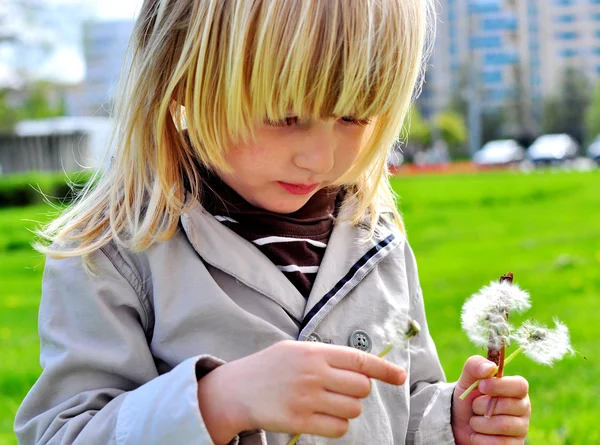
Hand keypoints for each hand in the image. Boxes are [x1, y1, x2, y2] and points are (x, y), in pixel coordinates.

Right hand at [197, 340, 405, 443]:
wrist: (236, 389)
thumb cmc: (269, 367)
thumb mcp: (295, 349)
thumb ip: (326, 355)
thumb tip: (363, 368)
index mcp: (314, 352)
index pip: (360, 360)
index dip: (385, 369)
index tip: (401, 377)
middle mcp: (314, 374)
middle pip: (362, 388)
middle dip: (358, 392)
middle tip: (341, 390)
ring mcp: (307, 398)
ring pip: (352, 410)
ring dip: (347, 409)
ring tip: (327, 403)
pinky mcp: (300, 422)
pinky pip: (338, 428)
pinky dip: (337, 426)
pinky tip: (323, 418)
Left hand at [452, 356, 530, 444]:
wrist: (457, 423)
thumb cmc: (467, 397)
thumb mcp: (467, 378)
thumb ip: (475, 365)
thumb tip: (490, 368)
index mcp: (515, 390)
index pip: (520, 385)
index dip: (500, 386)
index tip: (481, 386)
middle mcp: (522, 409)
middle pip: (510, 406)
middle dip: (483, 405)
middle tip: (474, 406)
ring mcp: (520, 429)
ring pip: (504, 426)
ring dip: (479, 423)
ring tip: (474, 421)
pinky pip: (499, 444)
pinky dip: (480, 439)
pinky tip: (477, 435)